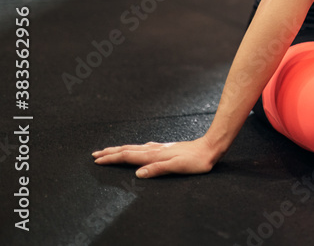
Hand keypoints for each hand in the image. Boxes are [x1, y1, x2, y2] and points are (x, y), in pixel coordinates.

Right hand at [92, 138, 220, 177]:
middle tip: (95, 154)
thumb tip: (138, 174)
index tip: (97, 160)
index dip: (112, 158)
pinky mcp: (166, 148)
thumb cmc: (196, 161)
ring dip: (120, 149)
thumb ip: (157, 169)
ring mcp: (160, 148)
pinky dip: (134, 148)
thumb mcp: (177, 167)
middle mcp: (155, 150)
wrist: (210, 148)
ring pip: (135, 148)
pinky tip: (137, 148)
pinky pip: (144, 148)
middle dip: (111, 152)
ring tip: (110, 151)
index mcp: (154, 155)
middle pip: (128, 150)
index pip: (128, 156)